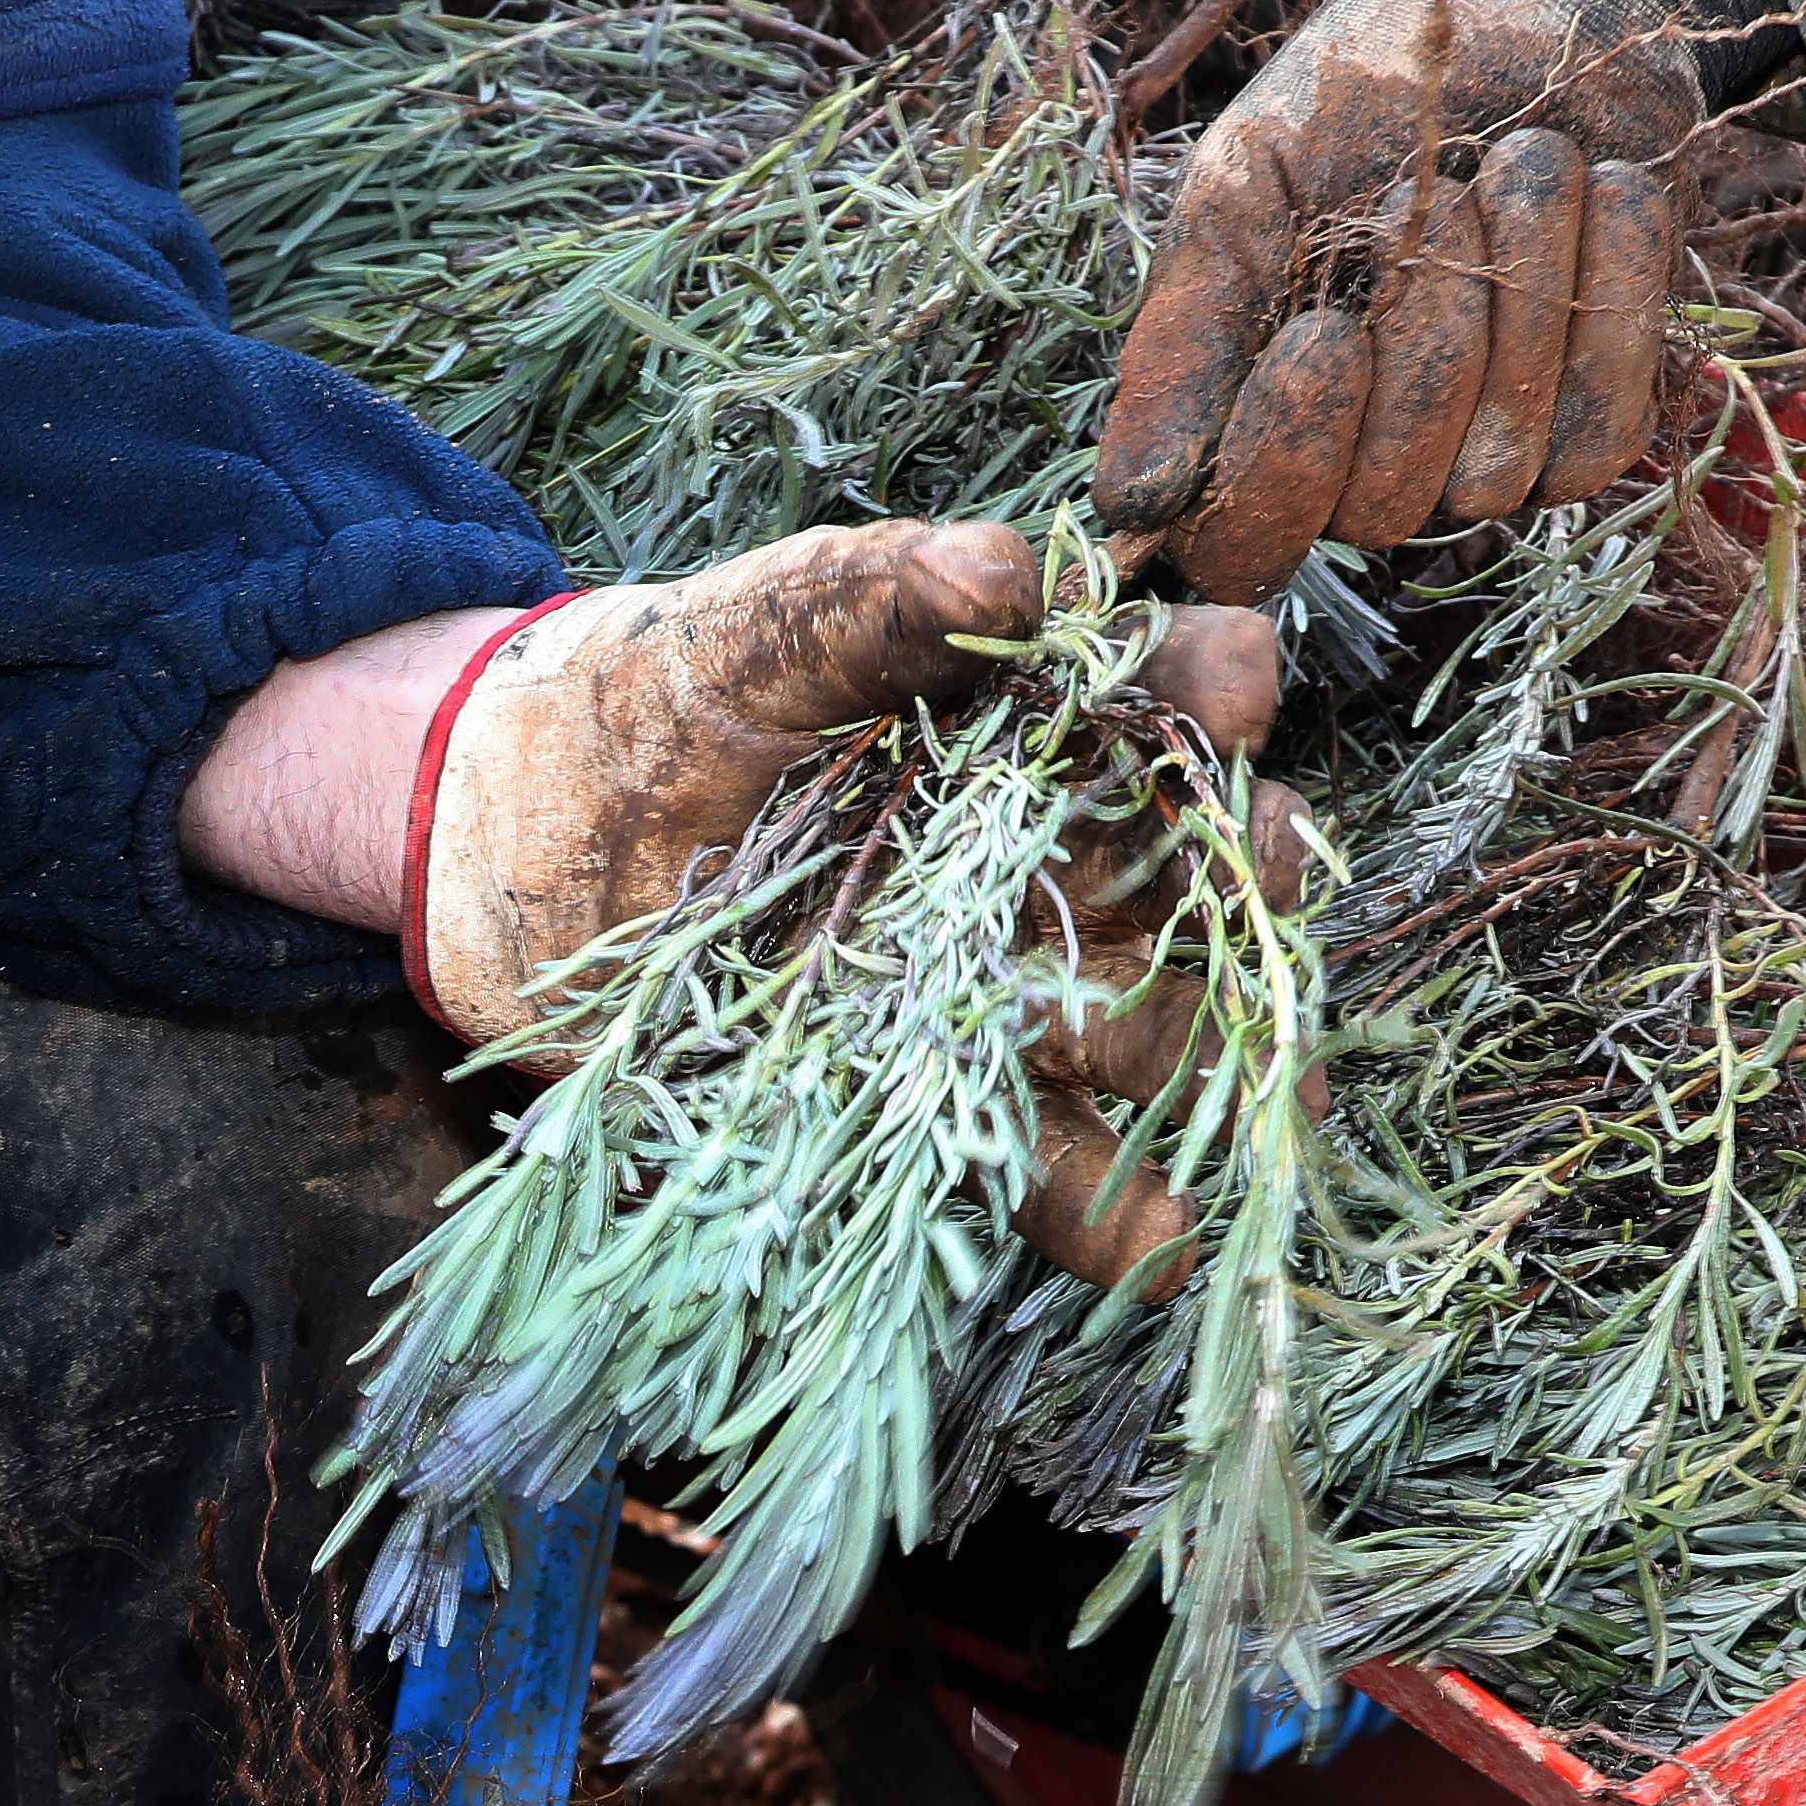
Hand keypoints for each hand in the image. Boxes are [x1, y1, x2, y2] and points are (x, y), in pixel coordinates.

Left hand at [410, 521, 1313, 1290]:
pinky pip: (1038, 1167)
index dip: (1208, 687)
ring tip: (1276, 1066)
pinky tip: (1167, 1237)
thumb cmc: (663, 706)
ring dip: (1206, 1046)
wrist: (529, 849)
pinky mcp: (930, 1108)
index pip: (1153, 699)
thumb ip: (872, 600)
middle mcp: (1042, 862)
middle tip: (1271, 852)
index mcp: (1026, 729)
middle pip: (1181, 870)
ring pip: (1139, 1024)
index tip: (1234, 674)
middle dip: (1242, 865)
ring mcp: (996, 992)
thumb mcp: (759, 633)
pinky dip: (1110, 1211)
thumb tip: (1001, 569)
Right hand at [1101, 0, 1707, 594]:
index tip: (1323, 334)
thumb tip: (1131, 504)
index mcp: (1257, 425)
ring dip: (1516, 286)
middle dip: (1421, 338)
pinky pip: (1597, 435)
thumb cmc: (1361, 96)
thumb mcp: (1243, 192)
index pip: (1244, 550)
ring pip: (1496, 471)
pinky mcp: (1589, 430)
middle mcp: (1365, 471)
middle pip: (1382, 508)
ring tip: (1507, 167)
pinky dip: (1608, 289)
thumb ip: (1183, 344)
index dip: (1283, 468)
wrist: (1528, 1)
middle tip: (1419, 202)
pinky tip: (1594, 192)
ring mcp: (1483, 463)